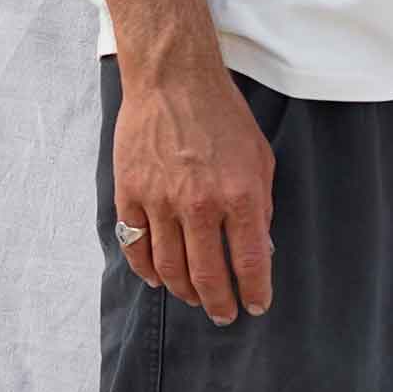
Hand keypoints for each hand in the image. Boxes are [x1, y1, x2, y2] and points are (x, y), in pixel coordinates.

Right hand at [112, 69, 276, 323]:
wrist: (173, 77)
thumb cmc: (222, 114)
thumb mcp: (259, 155)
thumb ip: (262, 204)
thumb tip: (260, 247)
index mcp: (239, 194)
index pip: (251, 263)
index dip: (256, 292)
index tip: (256, 306)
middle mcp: (200, 205)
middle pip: (208, 277)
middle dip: (219, 304)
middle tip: (224, 314)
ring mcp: (161, 201)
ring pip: (170, 270)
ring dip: (184, 292)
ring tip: (194, 298)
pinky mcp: (130, 194)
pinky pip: (136, 247)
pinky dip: (147, 271)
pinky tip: (158, 278)